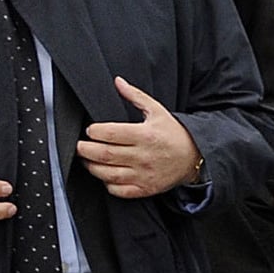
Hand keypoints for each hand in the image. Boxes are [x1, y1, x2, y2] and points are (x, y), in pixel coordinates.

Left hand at [77, 77, 200, 197]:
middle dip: (85, 150)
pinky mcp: (145, 189)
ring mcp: (144, 175)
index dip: (94, 131)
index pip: (110, 133)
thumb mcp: (157, 110)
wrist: (195, 157)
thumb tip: (117, 81)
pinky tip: (103, 175)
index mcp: (144, 135)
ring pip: (108, 174)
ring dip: (91, 167)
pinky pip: (119, 190)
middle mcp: (143, 156)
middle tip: (78, 145)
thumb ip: (135, 96)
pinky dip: (107, 184)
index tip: (89, 130)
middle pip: (104, 154)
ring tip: (86, 159)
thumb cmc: (173, 132)